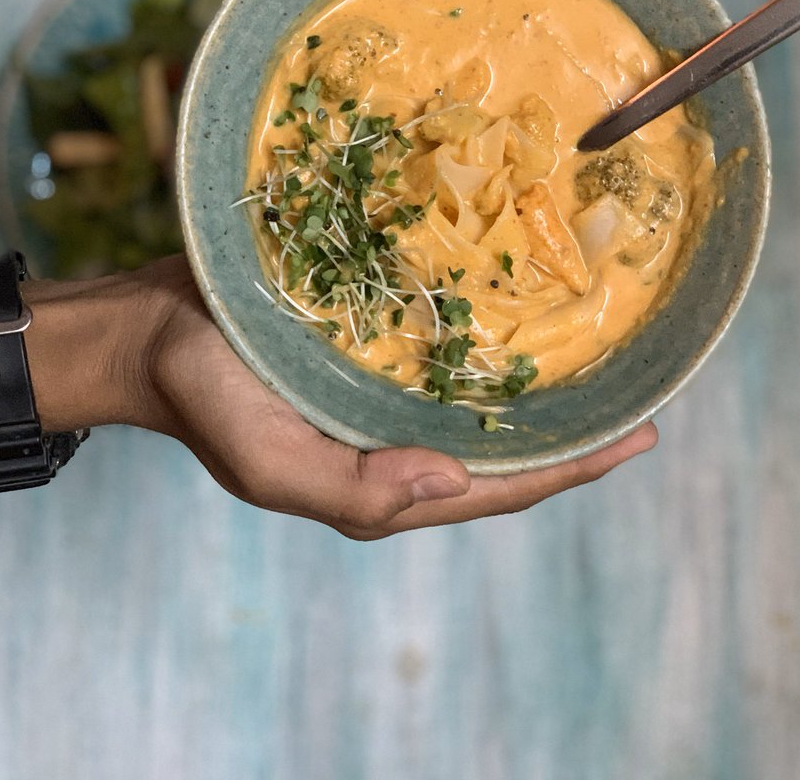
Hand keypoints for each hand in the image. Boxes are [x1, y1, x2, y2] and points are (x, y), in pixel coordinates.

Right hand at [25, 257, 656, 536]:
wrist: (152, 329)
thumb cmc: (205, 398)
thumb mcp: (270, 461)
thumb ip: (356, 492)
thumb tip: (459, 482)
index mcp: (381, 478)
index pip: (500, 489)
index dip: (575, 468)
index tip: (643, 436)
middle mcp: (395, 437)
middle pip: (505, 447)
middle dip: (576, 429)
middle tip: (646, 394)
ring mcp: (383, 390)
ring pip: (480, 398)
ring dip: (540, 385)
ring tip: (604, 353)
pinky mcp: (368, 343)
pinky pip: (443, 349)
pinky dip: (487, 339)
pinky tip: (520, 308)